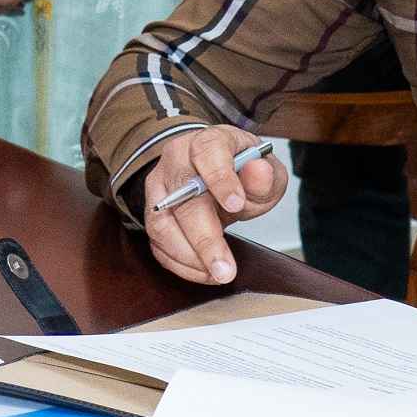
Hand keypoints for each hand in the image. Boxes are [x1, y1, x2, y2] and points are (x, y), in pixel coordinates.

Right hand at [131, 124, 284, 285]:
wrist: (216, 175)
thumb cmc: (240, 171)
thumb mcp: (263, 170)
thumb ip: (264, 175)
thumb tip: (259, 171)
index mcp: (207, 142)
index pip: (208, 153)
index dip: (220, 179)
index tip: (236, 204)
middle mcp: (176, 161)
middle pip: (181, 198)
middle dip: (204, 238)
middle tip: (225, 268)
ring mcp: (159, 188)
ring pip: (161, 225)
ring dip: (189, 257)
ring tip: (218, 274)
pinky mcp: (153, 214)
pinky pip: (157, 244)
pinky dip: (180, 264)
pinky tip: (204, 272)